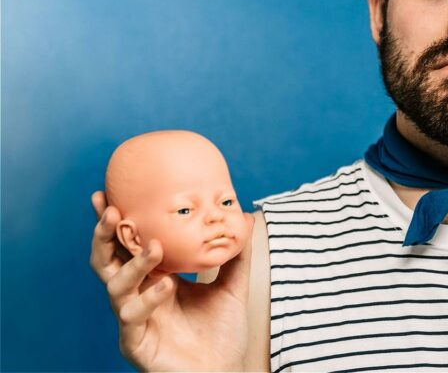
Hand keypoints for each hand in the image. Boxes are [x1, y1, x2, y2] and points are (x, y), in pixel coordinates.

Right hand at [89, 191, 253, 370]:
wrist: (227, 371)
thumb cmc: (224, 332)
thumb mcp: (234, 286)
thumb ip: (235, 254)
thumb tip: (243, 216)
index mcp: (154, 278)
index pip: (127, 245)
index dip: (115, 222)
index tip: (108, 192)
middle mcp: (138, 296)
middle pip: (107, 262)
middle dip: (105, 236)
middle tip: (112, 211)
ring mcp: (133, 320)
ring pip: (115, 287)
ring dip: (133, 264)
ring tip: (153, 245)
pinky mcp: (136, 344)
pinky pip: (132, 318)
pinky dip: (148, 298)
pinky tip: (166, 285)